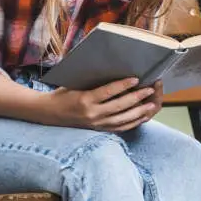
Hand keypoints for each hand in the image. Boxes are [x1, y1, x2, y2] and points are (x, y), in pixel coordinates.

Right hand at [44, 77, 158, 131]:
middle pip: (119, 106)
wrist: (50, 113)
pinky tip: (143, 116)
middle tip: (150, 89)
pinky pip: (120, 128)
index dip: (123, 85)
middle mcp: (92, 114)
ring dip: (139, 112)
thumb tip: (116, 70)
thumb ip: (95, 81)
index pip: (108, 92)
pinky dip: (133, 122)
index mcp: (85, 100)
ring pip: (122, 119)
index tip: (136, 78)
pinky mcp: (99, 130)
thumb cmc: (64, 93)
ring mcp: (96, 124)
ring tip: (151, 104)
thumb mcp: (76, 83)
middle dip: (137, 98)